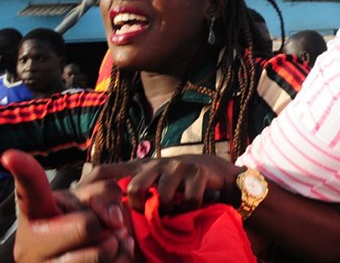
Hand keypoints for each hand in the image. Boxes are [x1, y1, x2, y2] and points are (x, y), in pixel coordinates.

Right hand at [3, 150, 134, 262]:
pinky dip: (122, 259)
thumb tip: (115, 221)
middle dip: (103, 224)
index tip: (10, 156)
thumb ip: (102, 194)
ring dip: (116, 244)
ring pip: (102, 252)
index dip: (24, 172)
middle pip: (87, 225)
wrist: (69, 261)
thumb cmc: (78, 225)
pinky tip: (115, 256)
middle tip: (102, 227)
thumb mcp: (84, 201)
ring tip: (109, 242)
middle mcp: (31, 244)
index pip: (30, 191)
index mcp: (35, 214)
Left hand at [83, 155, 242, 213]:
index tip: (85, 205)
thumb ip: (130, 193)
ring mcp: (176, 166)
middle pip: (134, 188)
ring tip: (173, 210)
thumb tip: (103, 215)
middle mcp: (154, 163)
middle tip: (150, 214)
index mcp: (138, 168)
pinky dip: (188, 208)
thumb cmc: (177, 182)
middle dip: (141, 207)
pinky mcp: (197, 172)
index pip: (105, 172)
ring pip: (162, 195)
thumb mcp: (150, 183)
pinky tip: (190, 206)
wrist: (214, 170)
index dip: (89, 185)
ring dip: (168, 210)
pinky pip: (187, 200)